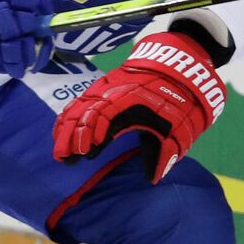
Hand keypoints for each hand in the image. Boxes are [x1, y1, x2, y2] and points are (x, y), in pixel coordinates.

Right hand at [52, 30, 227, 182]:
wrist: (183, 65)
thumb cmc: (182, 98)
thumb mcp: (180, 128)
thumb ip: (165, 153)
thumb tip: (152, 178)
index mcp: (131, 101)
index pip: (103, 116)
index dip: (91, 135)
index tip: (83, 153)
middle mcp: (114, 91)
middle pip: (85, 111)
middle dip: (72, 136)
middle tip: (64, 158)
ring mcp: (107, 87)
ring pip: (79, 105)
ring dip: (67, 127)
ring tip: (60, 151)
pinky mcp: (104, 86)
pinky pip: (81, 100)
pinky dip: (70, 115)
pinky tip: (63, 130)